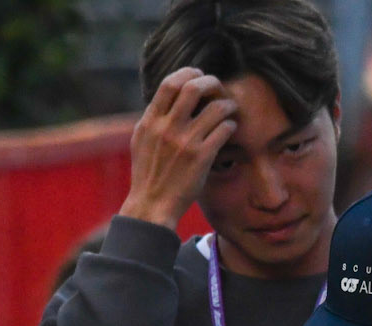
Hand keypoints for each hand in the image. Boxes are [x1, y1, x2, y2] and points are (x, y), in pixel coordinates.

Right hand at [119, 67, 237, 230]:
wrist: (152, 206)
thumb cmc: (148, 175)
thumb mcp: (141, 141)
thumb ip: (154, 118)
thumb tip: (167, 98)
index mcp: (151, 121)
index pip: (170, 83)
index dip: (188, 73)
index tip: (198, 76)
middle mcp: (168, 128)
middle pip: (194, 87)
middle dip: (211, 82)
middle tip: (218, 89)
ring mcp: (185, 143)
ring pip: (215, 107)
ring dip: (227, 104)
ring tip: (230, 108)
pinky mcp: (201, 158)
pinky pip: (224, 130)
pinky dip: (230, 125)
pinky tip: (230, 128)